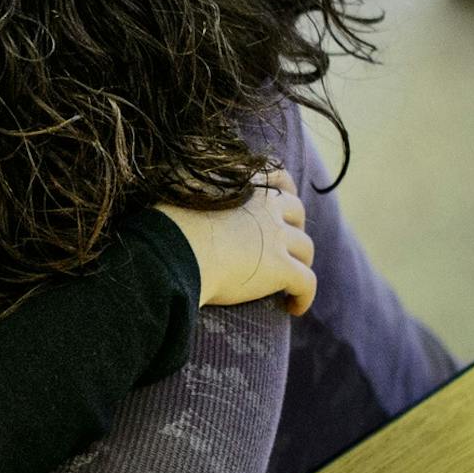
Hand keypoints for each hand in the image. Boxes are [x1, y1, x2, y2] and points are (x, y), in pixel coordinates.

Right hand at [159, 169, 315, 315]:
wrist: (173, 250)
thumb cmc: (167, 223)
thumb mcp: (179, 184)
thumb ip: (193, 174)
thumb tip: (188, 164)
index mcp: (246, 184)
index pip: (278, 178)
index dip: (285, 191)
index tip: (281, 205)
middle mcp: (267, 206)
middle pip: (297, 213)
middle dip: (294, 228)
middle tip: (281, 248)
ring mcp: (277, 237)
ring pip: (305, 249)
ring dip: (300, 263)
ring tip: (287, 282)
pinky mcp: (281, 269)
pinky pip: (306, 283)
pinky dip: (304, 296)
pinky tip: (293, 308)